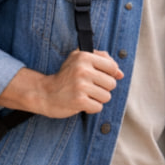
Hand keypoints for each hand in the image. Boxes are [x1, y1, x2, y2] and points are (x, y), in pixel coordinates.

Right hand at [0, 49, 122, 117]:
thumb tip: (120, 73)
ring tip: (84, 95)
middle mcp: (83, 70)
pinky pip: (98, 107)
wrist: (44, 93)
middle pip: (112, 84)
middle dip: (102, 88)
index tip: (97, 77)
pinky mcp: (79, 101)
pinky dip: (91, 108)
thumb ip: (102, 59)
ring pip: (107, 96)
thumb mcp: (79, 59)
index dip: (109, 74)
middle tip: (88, 87)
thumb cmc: (65, 76)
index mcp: (84, 57)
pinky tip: (81, 103)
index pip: (113, 67)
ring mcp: (81, 86)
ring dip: (97, 99)